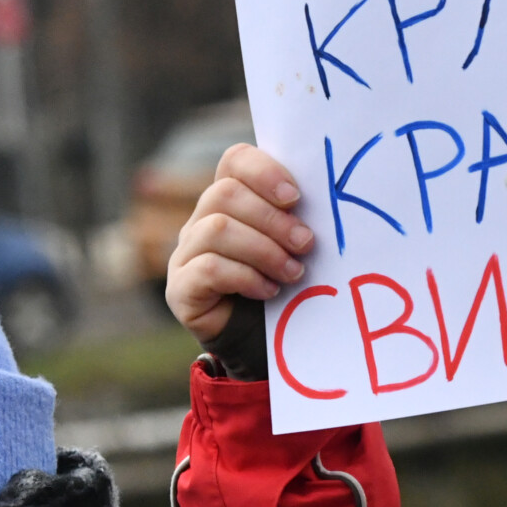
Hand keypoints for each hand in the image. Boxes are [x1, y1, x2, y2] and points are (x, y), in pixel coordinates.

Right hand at [165, 144, 312, 342]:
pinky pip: (208, 268)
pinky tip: (269, 290)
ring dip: (264, 249)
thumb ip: (298, 219)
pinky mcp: (180, 289)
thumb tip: (326, 197)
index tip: (296, 197)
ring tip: (294, 272)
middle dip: (272, 219)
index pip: (235, 161)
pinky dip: (246, 277)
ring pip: (217, 229)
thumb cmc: (284, 289)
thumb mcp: (295, 248)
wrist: (263, 346)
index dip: (264, 171)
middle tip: (306, 243)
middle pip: (225, 193)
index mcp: (231, 200)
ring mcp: (185, 254)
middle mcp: (201, 220)